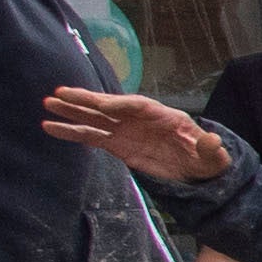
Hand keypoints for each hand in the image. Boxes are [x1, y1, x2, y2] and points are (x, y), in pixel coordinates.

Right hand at [44, 83, 229, 181]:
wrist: (197, 169)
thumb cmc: (206, 157)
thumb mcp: (214, 155)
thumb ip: (210, 148)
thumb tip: (213, 140)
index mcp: (164, 115)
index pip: (139, 106)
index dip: (122, 104)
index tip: (104, 106)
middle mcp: (140, 120)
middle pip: (111, 106)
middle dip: (88, 100)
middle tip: (61, 93)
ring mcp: (126, 131)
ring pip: (95, 119)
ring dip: (72, 112)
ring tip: (48, 105)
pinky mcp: (117, 145)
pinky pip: (91, 137)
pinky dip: (72, 132)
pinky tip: (51, 127)